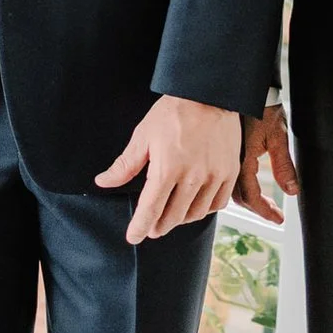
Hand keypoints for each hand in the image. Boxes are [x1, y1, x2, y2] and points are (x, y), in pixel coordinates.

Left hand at [96, 95, 241, 244]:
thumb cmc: (173, 113)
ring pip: (195, 214)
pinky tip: (194, 205)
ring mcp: (213, 177)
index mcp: (167, 168)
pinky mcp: (229, 173)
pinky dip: (203, 210)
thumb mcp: (143, 136)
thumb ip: (125, 165)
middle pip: (173, 217)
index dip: (140, 227)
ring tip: (171, 216)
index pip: (150, 209)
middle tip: (151, 227)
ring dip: (180, 220)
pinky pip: (217, 204)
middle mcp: (192, 177)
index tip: (133, 237)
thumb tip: (103, 182)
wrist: (208, 95)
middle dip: (159, 226)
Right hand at [234, 103, 301, 224]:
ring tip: (264, 202)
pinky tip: (250, 184)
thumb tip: (291, 191)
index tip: (278, 219)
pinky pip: (227, 176)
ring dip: (248, 199)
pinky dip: (240, 186)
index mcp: (242, 159)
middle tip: (274, 214)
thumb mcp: (278, 136)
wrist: (245, 86)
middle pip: (238, 196)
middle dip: (257, 208)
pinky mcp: (224, 150)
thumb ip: (284, 166)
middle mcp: (229, 160)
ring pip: (230, 188)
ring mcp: (224, 156)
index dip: (265, 211)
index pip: (251, 196)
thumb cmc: (263, 107)